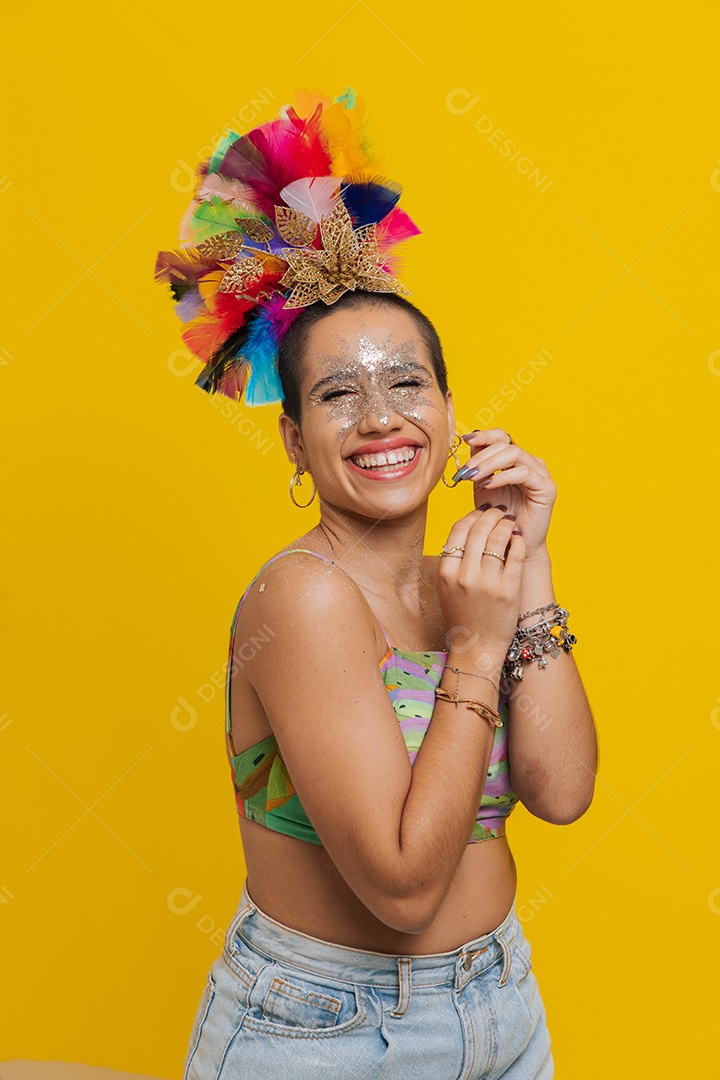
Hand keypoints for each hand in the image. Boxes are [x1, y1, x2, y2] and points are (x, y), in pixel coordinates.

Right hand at [436, 507, 525, 663]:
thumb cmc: (462, 614)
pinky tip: (519, 539)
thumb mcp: (445, 587)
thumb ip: (452, 560)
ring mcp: (488, 583)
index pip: (458, 530)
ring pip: (498, 538)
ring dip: (506, 524)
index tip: (481, 512)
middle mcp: (465, 576)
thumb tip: (466, 528)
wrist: (477, 647)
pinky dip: (518, 541)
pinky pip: (515, 555)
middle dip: (491, 515)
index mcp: (446, 573)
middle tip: (500, 511)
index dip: (471, 515)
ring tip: (511, 521)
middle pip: (478, 530)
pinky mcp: (508, 590)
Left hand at [455, 429, 555, 560]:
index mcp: (516, 459)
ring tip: (473, 477)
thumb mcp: (482, 485)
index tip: (466, 440)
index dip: (484, 436)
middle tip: (465, 471)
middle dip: (481, 456)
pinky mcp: (547, 487)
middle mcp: (530, 462)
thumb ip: (478, 464)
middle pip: (505, 444)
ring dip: (489, 464)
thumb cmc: (496, 516)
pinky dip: (502, 477)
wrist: (510, 543)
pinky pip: (523, 473)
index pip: (501, 437)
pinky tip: (488, 485)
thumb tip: (469, 440)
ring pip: (514, 453)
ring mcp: (540, 473)